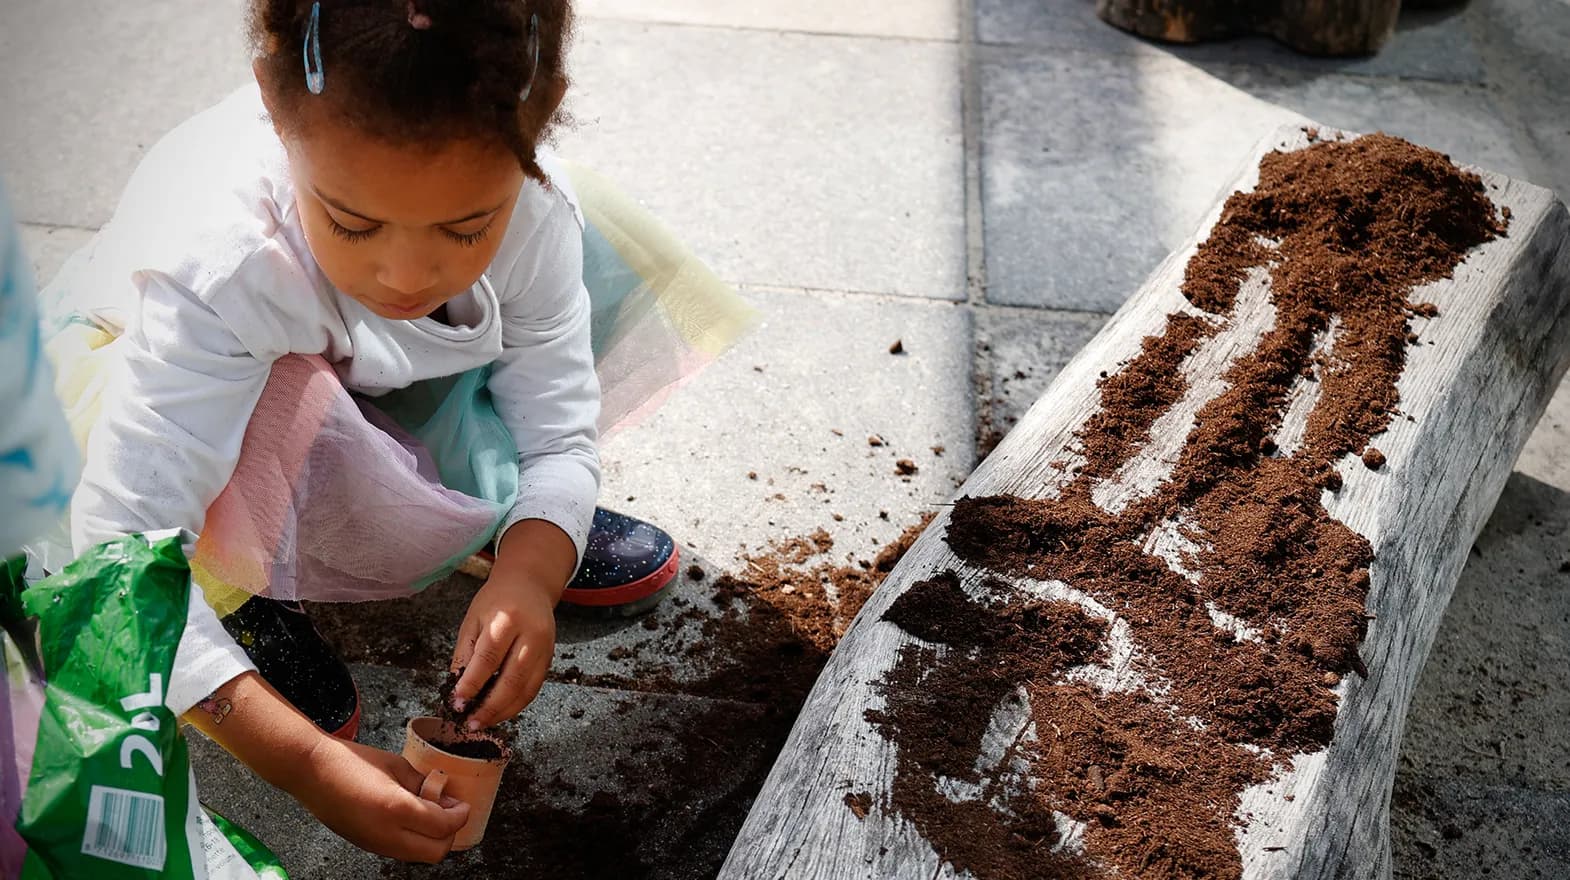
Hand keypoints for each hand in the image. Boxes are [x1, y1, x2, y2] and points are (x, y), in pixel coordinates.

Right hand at [295, 736, 470, 862]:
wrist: (311, 772)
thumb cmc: (351, 762)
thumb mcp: (396, 765)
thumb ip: (423, 783)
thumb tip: (443, 796)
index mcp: (398, 809)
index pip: (444, 826)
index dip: (460, 816)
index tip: (463, 805)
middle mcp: (387, 834)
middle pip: (436, 852)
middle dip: (450, 834)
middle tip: (450, 812)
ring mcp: (376, 844)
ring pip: (419, 856)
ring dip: (432, 839)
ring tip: (430, 813)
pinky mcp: (366, 846)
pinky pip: (401, 851)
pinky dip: (414, 840)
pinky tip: (410, 818)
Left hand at [448, 518, 576, 727]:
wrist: (529, 584)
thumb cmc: (496, 601)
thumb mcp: (473, 621)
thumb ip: (465, 655)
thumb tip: (458, 692)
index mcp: (507, 619)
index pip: (488, 659)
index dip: (471, 684)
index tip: (457, 703)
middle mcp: (531, 634)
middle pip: (512, 679)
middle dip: (489, 707)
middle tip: (470, 723)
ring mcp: (545, 648)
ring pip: (526, 689)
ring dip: (504, 711)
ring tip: (483, 723)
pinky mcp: (550, 658)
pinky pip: (534, 688)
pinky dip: (517, 704)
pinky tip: (500, 711)